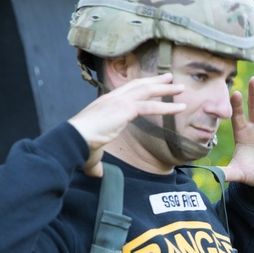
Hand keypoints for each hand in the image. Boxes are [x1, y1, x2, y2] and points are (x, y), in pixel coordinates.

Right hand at [67, 73, 184, 176]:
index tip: (151, 85)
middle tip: (169, 78)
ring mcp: (118, 101)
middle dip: (155, 81)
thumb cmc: (78, 146)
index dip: (140, 87)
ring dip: (165, 89)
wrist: (73, 139)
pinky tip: (180, 108)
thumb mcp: (91, 154)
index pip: (126, 91)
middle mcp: (112, 98)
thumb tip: (97, 175)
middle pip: (138, 85)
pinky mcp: (124, 108)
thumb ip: (97, 164)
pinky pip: (149, 106)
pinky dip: (166, 106)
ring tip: (180, 88)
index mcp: (104, 104)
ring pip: (146, 90)